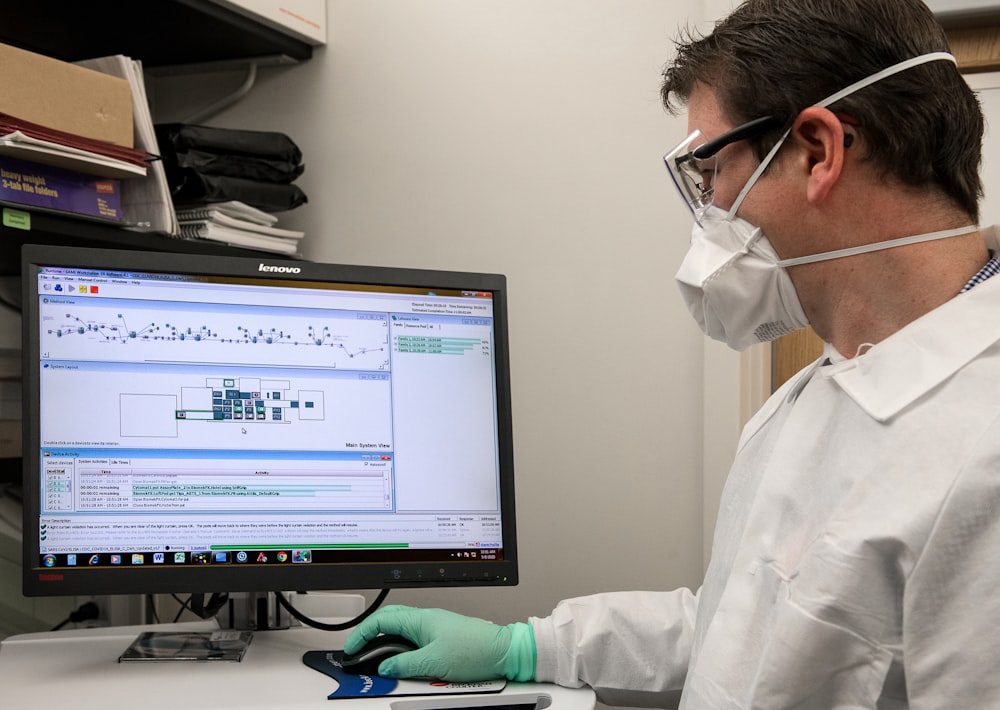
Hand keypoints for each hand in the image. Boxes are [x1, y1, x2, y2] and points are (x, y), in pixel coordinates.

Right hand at [343, 605, 534, 681]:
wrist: (503, 650)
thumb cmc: (475, 649)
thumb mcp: (433, 663)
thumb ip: (405, 665)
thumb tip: (385, 668)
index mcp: (420, 619)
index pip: (381, 620)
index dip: (362, 633)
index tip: (351, 647)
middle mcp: (426, 619)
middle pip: (389, 621)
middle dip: (370, 634)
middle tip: (359, 651)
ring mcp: (434, 626)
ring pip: (401, 630)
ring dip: (386, 641)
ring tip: (378, 659)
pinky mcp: (442, 636)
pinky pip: (414, 638)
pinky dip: (401, 648)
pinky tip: (402, 661)